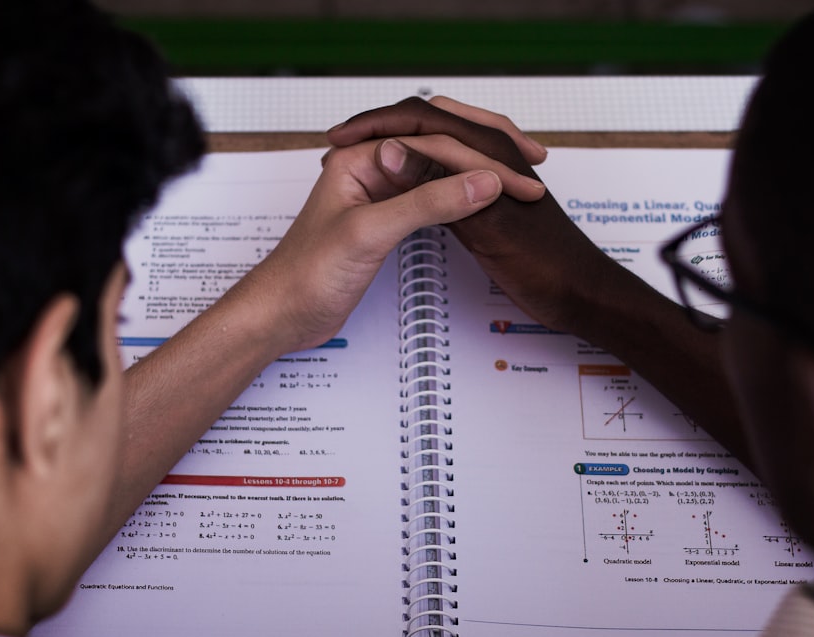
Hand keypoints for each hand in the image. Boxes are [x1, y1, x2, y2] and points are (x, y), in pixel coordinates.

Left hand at [248, 135, 541, 353]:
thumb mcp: (371, 233)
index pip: (436, 144)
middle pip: (442, 146)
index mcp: (361, 156)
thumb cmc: (305, 273)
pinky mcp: (387, 221)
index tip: (517, 182)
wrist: (282, 315)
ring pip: (440, 171)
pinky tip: (483, 204)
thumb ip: (427, 203)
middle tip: (530, 168)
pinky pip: (433, 197)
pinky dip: (462, 199)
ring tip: (518, 181)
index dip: (481, 163)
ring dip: (479, 176)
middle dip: (488, 155)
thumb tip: (481, 182)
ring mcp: (381, 194)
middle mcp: (372, 168)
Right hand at [328, 97, 613, 338]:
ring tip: (359, 156)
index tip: (338, 139)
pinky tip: (399, 188)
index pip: (422, 118)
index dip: (375, 124)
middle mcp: (488, 155)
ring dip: (401, 147)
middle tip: (342, 140)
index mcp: (488, 151)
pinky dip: (418, 175)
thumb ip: (438, 190)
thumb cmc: (545, 264)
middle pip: (429, 123)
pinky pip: (444, 177)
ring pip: (435, 149)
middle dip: (387, 126)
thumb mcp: (487, 227)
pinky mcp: (484, 204)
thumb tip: (393, 150)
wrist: (579, 295)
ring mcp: (485, 179)